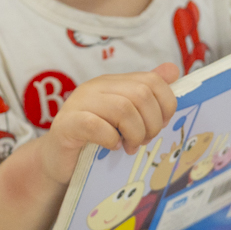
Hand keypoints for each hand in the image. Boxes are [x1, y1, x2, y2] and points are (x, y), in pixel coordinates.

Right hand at [36, 63, 179, 185]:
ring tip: (130, 147)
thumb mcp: (124, 116)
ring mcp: (78, 103)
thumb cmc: (94, 139)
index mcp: (112, 82)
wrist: (57, 159)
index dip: (165, 104)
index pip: (151, 80)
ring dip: (134, 134)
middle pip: (140, 94)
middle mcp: (95, 87)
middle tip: (143, 141)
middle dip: (151, 123)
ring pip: (122, 108)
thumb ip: (146, 93)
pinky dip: (111, 139)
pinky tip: (112, 147)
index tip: (160, 125)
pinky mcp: (66, 124)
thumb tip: (173, 70)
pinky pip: (95, 125)